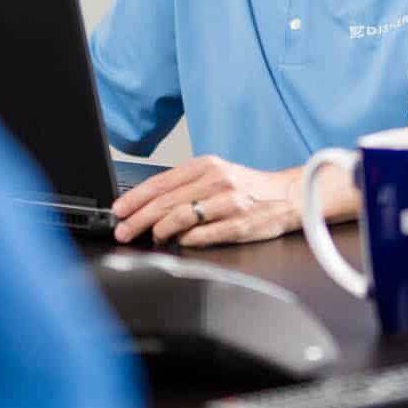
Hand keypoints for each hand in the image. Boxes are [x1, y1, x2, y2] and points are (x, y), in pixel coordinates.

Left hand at [111, 156, 299, 247]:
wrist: (288, 196)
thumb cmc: (248, 188)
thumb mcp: (217, 175)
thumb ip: (186, 186)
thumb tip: (149, 204)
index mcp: (207, 166)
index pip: (161, 182)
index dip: (135, 198)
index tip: (119, 210)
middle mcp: (217, 181)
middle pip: (166, 201)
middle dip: (138, 219)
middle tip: (123, 231)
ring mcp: (229, 203)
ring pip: (181, 217)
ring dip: (160, 230)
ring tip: (152, 238)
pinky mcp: (239, 224)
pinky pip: (203, 235)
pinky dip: (186, 240)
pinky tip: (179, 242)